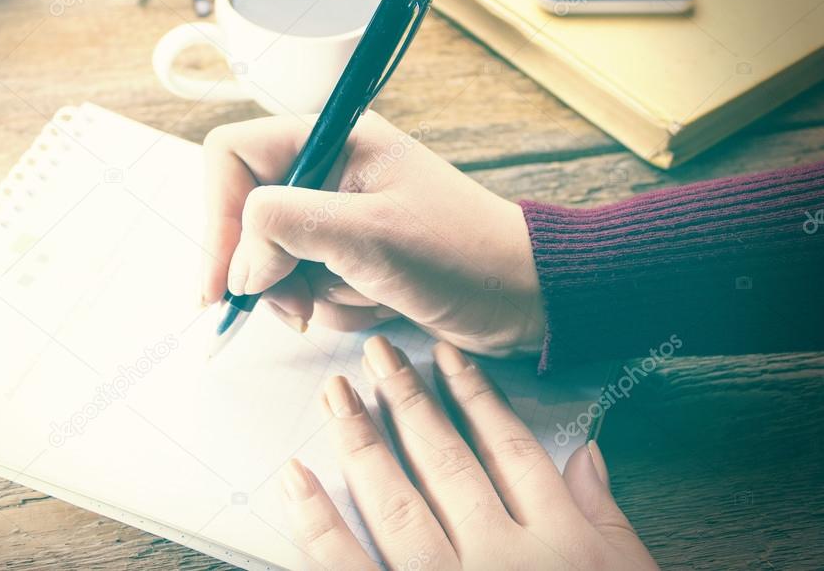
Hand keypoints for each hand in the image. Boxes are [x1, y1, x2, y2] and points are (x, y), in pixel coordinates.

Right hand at [201, 112, 543, 355]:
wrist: (523, 298)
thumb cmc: (462, 254)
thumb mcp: (368, 233)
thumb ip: (285, 227)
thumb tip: (240, 263)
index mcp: (331, 140)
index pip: (232, 157)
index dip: (217, 217)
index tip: (224, 283)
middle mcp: (328, 172)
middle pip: (247, 216)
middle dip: (270, 270)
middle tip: (297, 306)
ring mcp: (339, 216)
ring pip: (276, 259)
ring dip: (310, 293)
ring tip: (364, 297)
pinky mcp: (352, 255)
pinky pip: (309, 285)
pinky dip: (336, 305)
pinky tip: (378, 303)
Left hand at [281, 336, 657, 570]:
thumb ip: (609, 519)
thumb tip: (587, 451)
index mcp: (559, 543)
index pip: (509, 449)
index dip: (477, 397)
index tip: (447, 358)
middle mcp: (501, 557)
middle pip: (445, 462)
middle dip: (408, 400)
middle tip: (377, 354)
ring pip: (396, 500)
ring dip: (361, 440)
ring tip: (335, 394)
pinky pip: (348, 567)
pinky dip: (317, 521)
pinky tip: (295, 477)